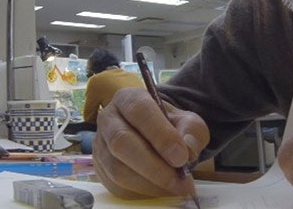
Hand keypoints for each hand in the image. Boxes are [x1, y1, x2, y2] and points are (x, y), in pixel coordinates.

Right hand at [92, 87, 209, 198]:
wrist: (154, 137)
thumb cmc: (170, 126)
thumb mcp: (188, 122)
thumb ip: (192, 131)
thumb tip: (187, 149)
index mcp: (129, 98)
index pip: (139, 111)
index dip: (160, 134)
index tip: (181, 157)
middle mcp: (108, 119)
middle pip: (121, 142)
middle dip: (153, 166)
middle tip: (180, 181)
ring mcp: (100, 146)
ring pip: (117, 169)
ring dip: (150, 184)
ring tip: (176, 188)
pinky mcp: (100, 169)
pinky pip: (116, 186)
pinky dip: (142, 193)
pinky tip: (161, 190)